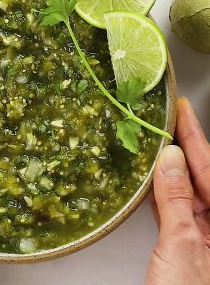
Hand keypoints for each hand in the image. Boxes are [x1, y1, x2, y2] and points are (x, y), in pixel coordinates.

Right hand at [146, 98, 209, 284]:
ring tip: (158, 138)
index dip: (196, 135)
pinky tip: (152, 175)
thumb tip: (171, 158)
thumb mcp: (182, 247)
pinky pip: (177, 208)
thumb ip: (178, 200)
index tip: (182, 109)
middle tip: (167, 117)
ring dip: (172, 165)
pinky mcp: (187, 245)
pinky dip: (163, 189)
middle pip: (204, 176)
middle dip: (185, 145)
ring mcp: (206, 237)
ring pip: (189, 190)